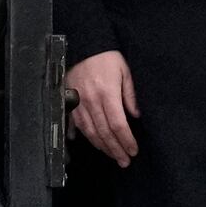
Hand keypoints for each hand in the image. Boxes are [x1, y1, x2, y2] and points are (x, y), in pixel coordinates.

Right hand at [67, 50, 139, 166]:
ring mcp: (78, 103)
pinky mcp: (69, 102)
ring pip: (90, 132)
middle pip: (104, 133)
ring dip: (102, 147)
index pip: (118, 124)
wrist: (84, 45)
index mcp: (107, 93)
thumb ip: (130, 94)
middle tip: (125, 161)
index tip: (133, 150)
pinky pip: (75, 125)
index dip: (126, 140)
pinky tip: (92, 144)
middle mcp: (91, 101)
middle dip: (115, 149)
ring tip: (112, 155)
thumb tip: (136, 115)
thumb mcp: (125, 71)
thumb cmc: (107, 57)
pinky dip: (83, 137)